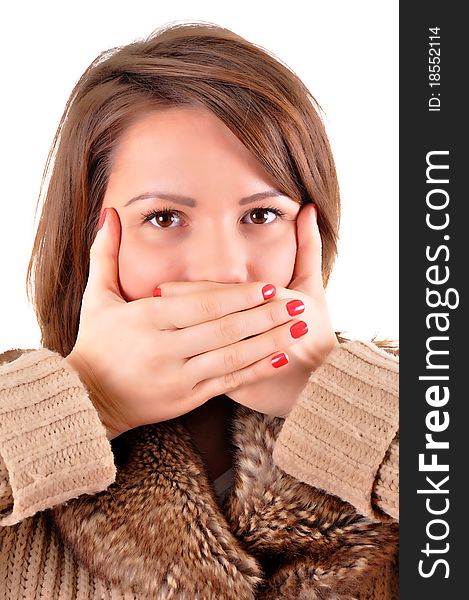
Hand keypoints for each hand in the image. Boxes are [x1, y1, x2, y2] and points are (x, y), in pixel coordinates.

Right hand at [65, 207, 312, 439]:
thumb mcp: (96, 298)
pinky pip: (227, 382)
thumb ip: (106, 254)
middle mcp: (165, 349)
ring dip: (269, 342)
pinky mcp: (186, 399)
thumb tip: (109, 213)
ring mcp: (178, 377)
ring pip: (231, 357)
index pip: (202, 305)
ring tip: (299, 330)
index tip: (270, 287)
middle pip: (224, 329)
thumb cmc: (96, 344)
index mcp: (146, 320)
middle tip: (298, 304)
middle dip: (264, 316)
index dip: (239, 297)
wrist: (88, 399)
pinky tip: (280, 359)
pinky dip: (255, 370)